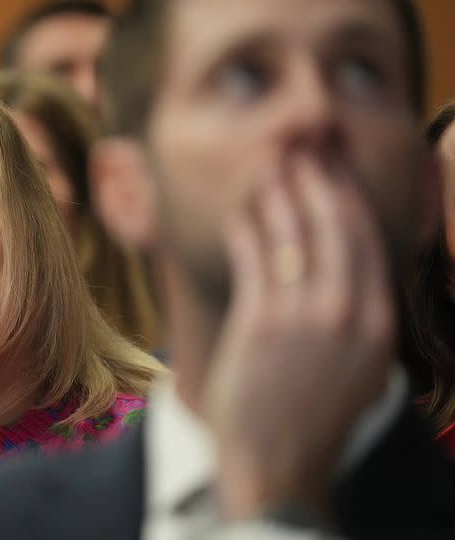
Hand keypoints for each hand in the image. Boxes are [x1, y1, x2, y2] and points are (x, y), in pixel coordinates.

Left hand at [204, 157, 394, 519]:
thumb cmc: (314, 418)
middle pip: (336, 227)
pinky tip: (240, 214)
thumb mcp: (361, 371)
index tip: (335, 170)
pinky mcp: (260, 324)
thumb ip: (360, 320)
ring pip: (295, 235)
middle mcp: (348, 314)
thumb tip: (350, 271)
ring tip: (271, 167)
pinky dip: (247, 231)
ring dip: (281, 194)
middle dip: (319, 180)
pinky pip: (255, 260)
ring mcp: (303, 317)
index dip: (349, 197)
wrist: (277, 463)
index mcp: (378, 324)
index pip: (367, 242)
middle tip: (304, 150)